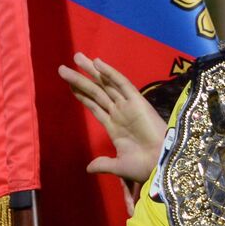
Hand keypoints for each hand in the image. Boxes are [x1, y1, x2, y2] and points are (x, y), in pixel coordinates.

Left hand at [58, 52, 165, 187]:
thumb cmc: (143, 166)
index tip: (70, 84)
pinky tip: (97, 63)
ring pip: (105, 84)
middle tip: (63, 67)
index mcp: (114, 126)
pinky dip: (110, 72)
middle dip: (80, 79)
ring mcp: (127, 106)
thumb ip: (103, 164)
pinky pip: (121, 83)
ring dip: (90, 71)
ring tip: (76, 57)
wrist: (161, 163)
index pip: (94, 106)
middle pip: (96, 91)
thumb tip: (89, 168)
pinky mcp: (137, 101)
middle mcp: (119, 112)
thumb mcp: (119, 166)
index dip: (82, 94)